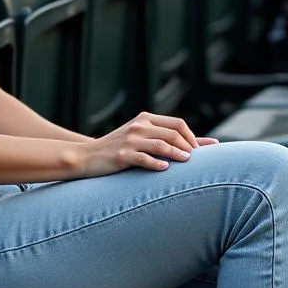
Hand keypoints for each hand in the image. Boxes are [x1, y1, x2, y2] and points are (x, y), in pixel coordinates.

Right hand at [80, 111, 217, 177]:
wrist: (88, 156)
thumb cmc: (119, 148)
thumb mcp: (139, 136)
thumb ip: (163, 137)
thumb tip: (199, 144)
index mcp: (144, 119)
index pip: (177, 123)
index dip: (192, 136)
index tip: (199, 150)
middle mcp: (138, 127)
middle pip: (172, 134)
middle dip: (188, 146)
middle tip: (196, 159)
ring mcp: (129, 141)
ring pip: (161, 145)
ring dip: (177, 154)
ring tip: (187, 161)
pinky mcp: (121, 155)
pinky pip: (143, 159)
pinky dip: (157, 163)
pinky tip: (165, 168)